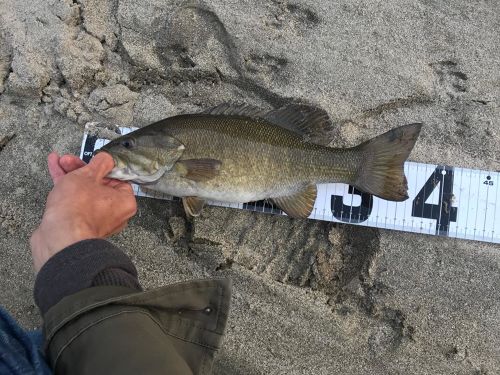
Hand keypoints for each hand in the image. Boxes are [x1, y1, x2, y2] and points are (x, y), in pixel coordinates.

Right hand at [30, 152, 136, 271]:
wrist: (59, 236)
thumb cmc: (78, 209)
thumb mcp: (88, 176)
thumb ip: (98, 164)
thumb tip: (106, 158)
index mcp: (125, 202)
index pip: (118, 179)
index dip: (103, 167)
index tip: (92, 160)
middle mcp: (114, 213)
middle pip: (98, 184)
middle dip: (81, 169)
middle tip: (69, 160)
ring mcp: (96, 219)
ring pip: (84, 191)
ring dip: (70, 174)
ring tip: (58, 161)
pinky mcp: (79, 223)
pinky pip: (75, 201)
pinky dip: (65, 187)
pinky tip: (55, 169)